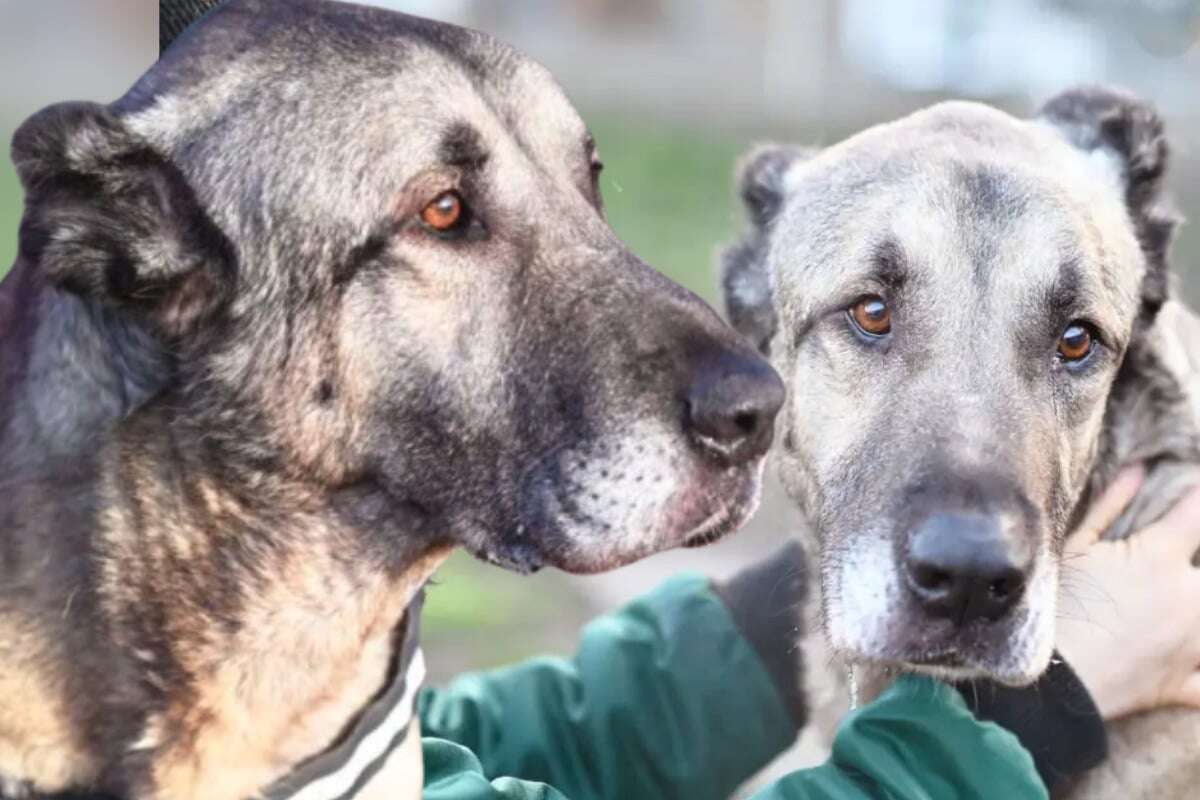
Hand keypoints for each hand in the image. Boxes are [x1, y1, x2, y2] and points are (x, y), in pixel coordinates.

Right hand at [1057, 465, 1199, 719]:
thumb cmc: (1058, 604)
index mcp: (1160, 559)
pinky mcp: (1182, 682)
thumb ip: (1110, 506)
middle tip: (1179, 563)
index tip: (1197, 489)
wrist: (1052, 675)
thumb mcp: (1076, 548)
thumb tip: (1137, 469)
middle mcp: (1188, 597)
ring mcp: (1192, 643)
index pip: (1195, 514)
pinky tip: (1195, 658)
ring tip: (1188, 600)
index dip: (1199, 498)